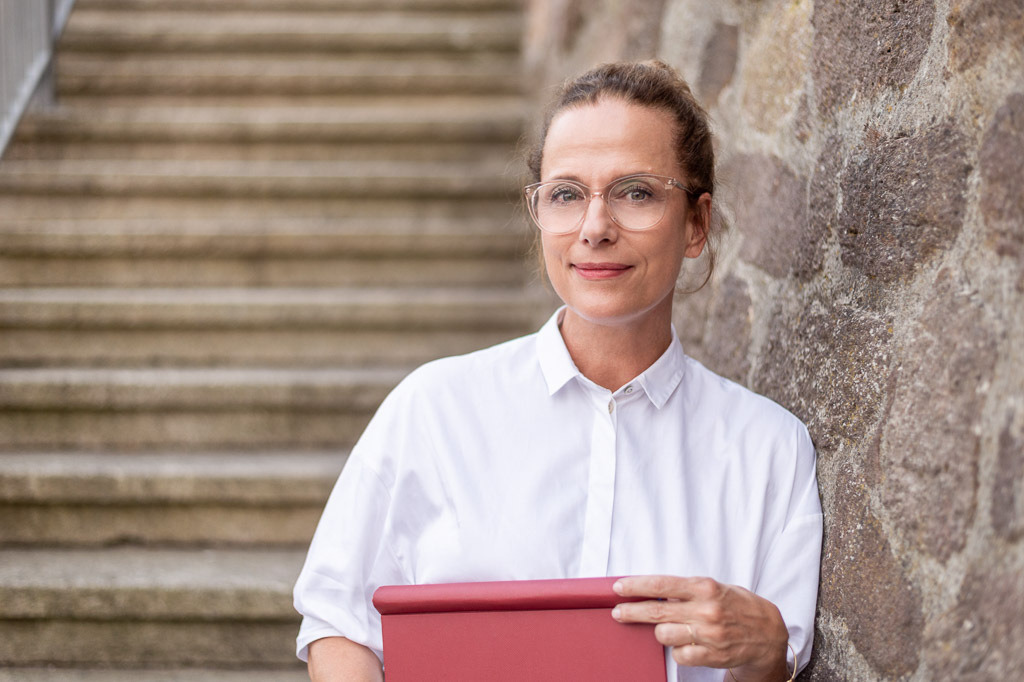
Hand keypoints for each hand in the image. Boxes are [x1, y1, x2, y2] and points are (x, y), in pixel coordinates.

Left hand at [612, 575, 790, 680]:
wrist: (768, 634)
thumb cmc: (737, 606)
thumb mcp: (715, 588)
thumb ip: (687, 590)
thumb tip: (656, 591)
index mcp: (705, 587)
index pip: (662, 585)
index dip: (636, 586)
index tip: (619, 588)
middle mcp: (705, 610)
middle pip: (656, 611)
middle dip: (631, 611)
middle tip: (617, 612)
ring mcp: (708, 634)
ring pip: (664, 635)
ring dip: (660, 632)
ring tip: (668, 628)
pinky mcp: (711, 655)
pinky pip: (679, 655)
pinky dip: (678, 650)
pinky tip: (687, 644)